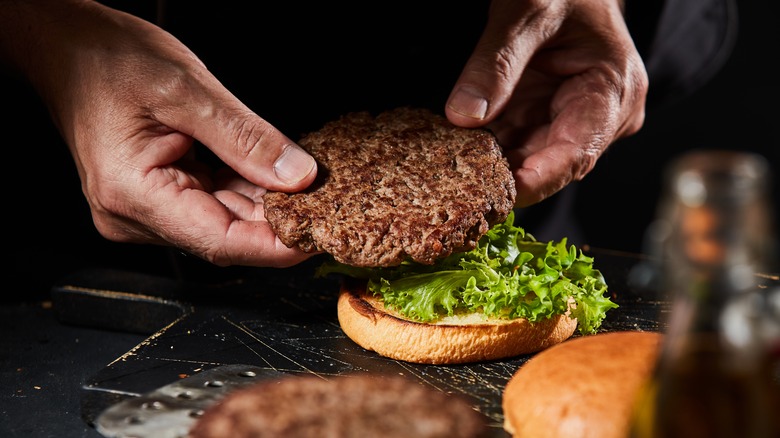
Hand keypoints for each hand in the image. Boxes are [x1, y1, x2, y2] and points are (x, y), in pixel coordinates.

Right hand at [1, 0, 316, 266]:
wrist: (69, 49)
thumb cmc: (109, 61)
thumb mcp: (186, 90)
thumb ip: (245, 138)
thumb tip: (298, 176)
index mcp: (133, 194)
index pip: (220, 242)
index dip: (276, 246)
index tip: (320, 237)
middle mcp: (135, 214)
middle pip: (225, 235)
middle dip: (279, 222)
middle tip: (327, 204)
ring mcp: (145, 209)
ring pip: (223, 220)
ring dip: (266, 206)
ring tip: (309, 188)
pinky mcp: (158, 196)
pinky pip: (213, 202)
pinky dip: (247, 191)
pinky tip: (276, 177)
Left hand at [445, 0, 647, 206]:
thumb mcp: (528, 12)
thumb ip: (497, 63)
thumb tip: (464, 116)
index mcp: (613, 92)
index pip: (577, 152)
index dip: (538, 180)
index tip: (501, 196)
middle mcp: (599, 117)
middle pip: (549, 164)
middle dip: (504, 177)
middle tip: (458, 188)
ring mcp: (571, 121)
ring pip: (527, 160)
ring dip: (489, 166)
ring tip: (450, 171)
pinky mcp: (544, 119)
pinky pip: (514, 144)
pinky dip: (486, 149)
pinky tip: (455, 151)